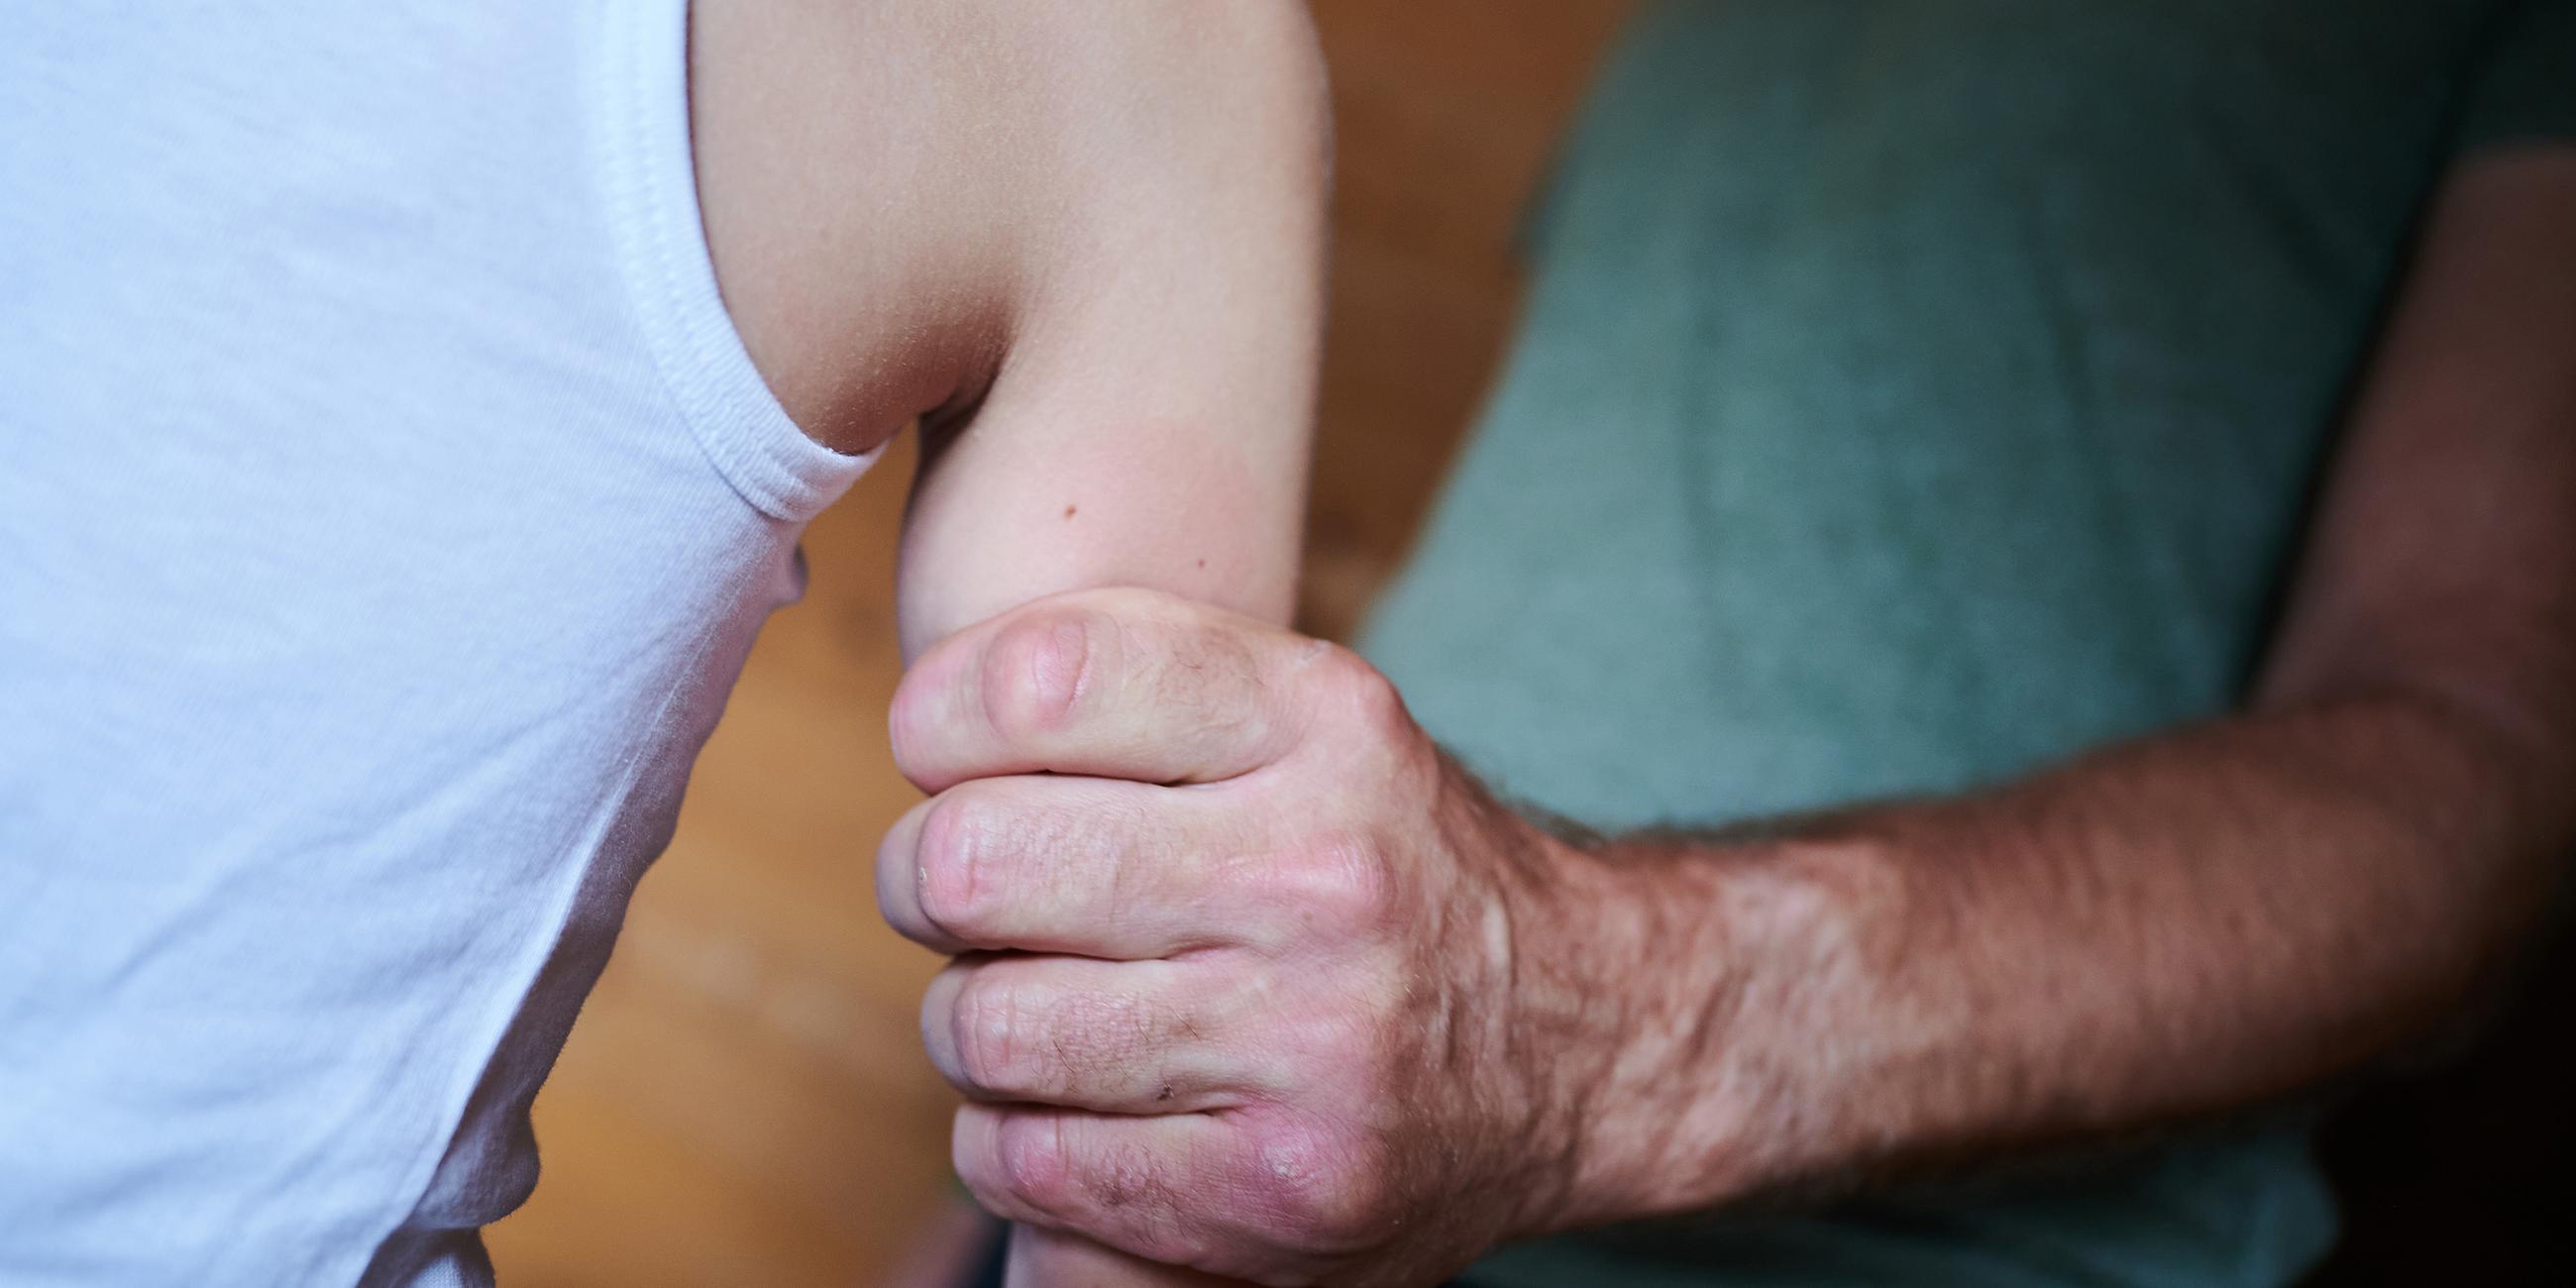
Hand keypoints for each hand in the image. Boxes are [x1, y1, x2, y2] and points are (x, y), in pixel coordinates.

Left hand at [877, 588, 1622, 1283]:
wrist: (1587, 1042)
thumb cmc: (1388, 868)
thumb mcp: (1310, 720)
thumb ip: (1138, 688)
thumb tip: (926, 730)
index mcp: (1325, 726)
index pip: (1043, 679)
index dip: (939, 717)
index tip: (940, 752)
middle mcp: (1325, 879)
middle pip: (976, 862)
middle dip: (926, 879)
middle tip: (957, 890)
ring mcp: (1305, 1049)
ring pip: (981, 1028)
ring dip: (971, 1021)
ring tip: (1035, 1006)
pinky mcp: (1275, 1197)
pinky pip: (1026, 1166)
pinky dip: (1014, 1141)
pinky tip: (1080, 1107)